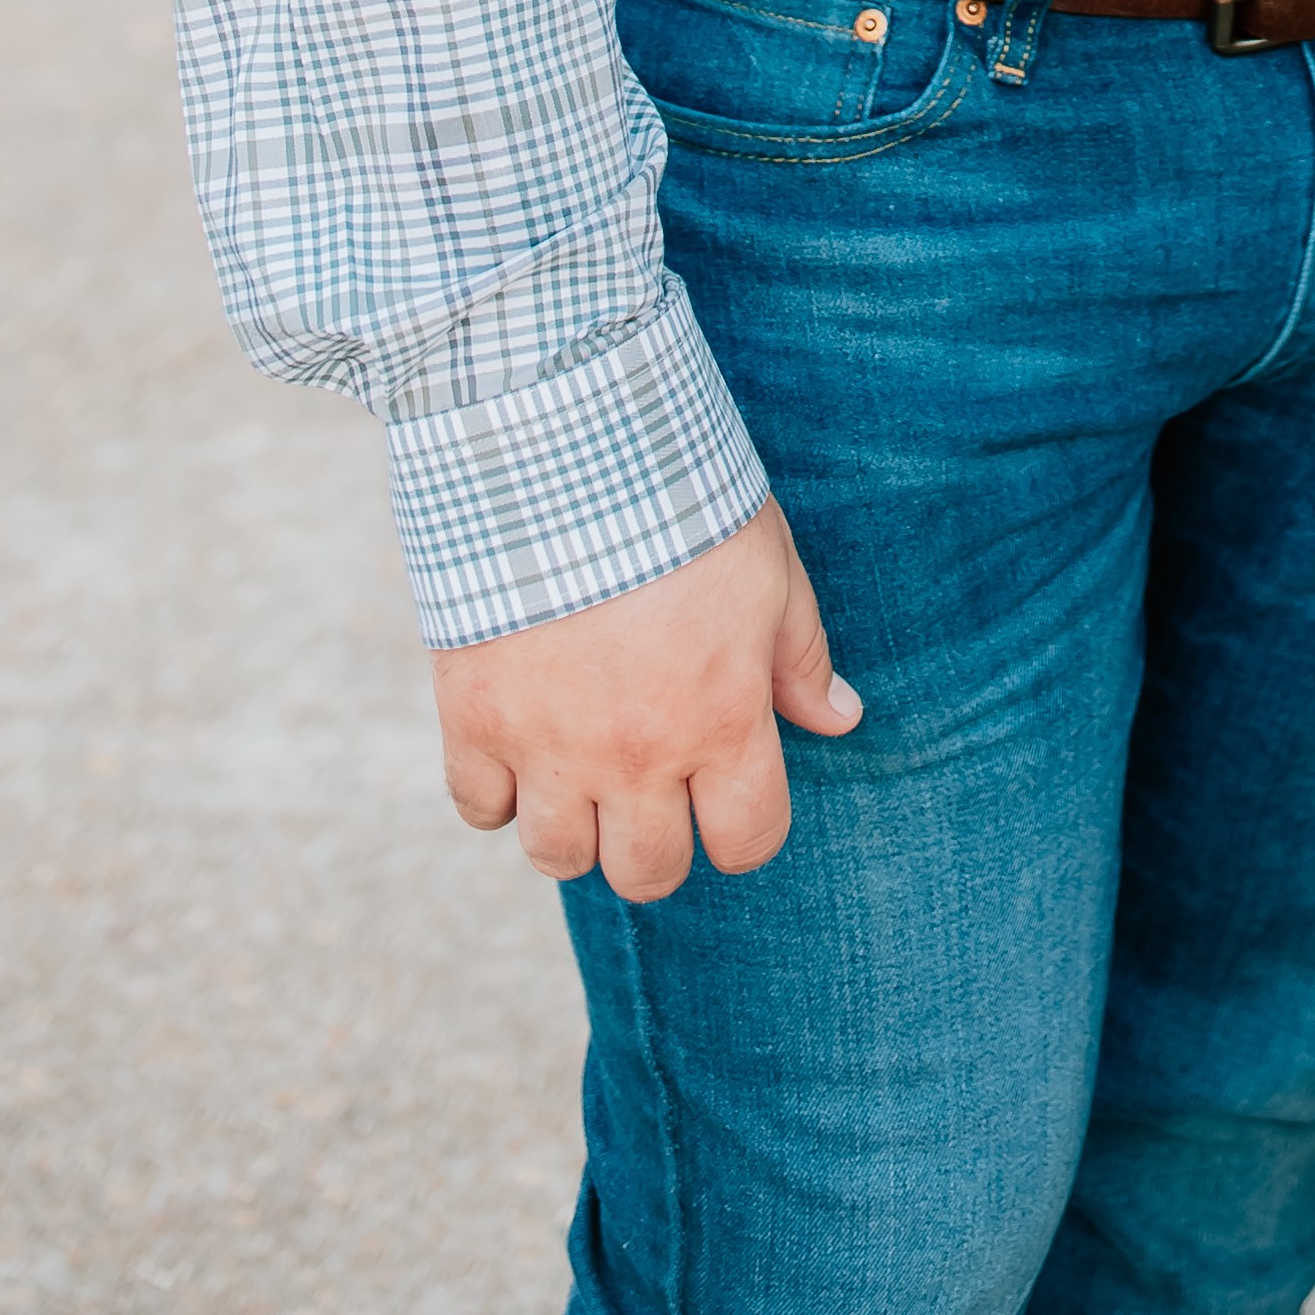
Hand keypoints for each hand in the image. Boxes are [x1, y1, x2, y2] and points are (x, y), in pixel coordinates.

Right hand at [430, 497, 858, 901]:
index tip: (731, 793)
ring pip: (559, 857)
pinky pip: (480, 807)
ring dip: (577, 825)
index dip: (745, 827)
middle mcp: (636, 754)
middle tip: (655, 784)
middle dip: (660, 840)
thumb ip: (800, 656)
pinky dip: (499, 790)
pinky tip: (523, 741)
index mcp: (721, 721)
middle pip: (648, 871)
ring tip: (586, 767)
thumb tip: (841, 719)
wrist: (563, 443)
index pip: (747, 841)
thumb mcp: (768, 568)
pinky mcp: (473, 719)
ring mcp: (548, 745)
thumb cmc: (683, 500)